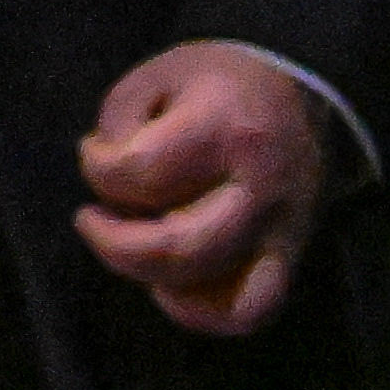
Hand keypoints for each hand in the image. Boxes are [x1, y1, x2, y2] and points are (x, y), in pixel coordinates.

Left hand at [75, 43, 334, 338]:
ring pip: (225, 296)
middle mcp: (262, 188)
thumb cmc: (214, 82)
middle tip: (90, 219)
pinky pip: (253, 309)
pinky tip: (168, 284)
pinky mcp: (291, 254)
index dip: (97, 167)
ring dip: (159, 281)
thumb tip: (107, 188)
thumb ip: (120, 127)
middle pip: (181, 249)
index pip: (141, 172)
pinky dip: (203, 312)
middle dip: (115, 245)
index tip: (93, 152)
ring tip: (132, 249)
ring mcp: (283, 229)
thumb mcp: (155, 77)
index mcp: (225, 129)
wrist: (299, 88)